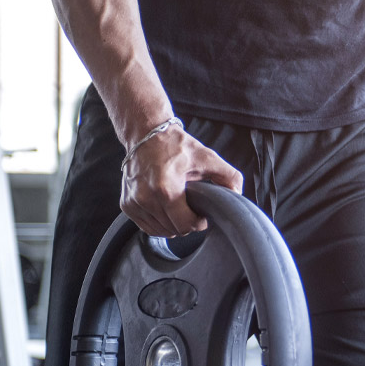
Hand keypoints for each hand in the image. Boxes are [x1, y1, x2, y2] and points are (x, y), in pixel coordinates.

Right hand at [120, 125, 242, 236]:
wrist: (146, 133)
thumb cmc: (177, 146)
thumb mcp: (208, 157)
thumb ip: (229, 176)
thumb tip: (237, 195)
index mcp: (166, 189)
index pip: (185, 225)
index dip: (198, 223)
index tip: (202, 213)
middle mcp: (146, 198)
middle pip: (174, 230)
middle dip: (187, 223)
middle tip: (192, 209)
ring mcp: (134, 202)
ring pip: (160, 231)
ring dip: (172, 225)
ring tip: (179, 208)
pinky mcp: (126, 204)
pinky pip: (147, 227)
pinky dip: (159, 224)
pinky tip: (167, 211)